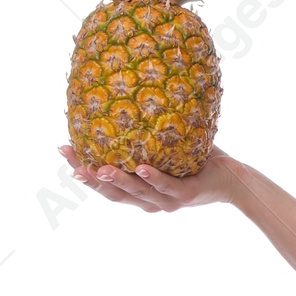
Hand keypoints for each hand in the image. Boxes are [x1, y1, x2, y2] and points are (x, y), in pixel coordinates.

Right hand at [57, 143, 240, 210]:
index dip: (83, 170)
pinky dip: (153, 178)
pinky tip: (140, 168)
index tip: (63, 149)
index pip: (105, 184)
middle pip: (114, 193)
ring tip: (98, 168)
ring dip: (117, 181)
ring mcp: (169, 200)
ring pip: (137, 193)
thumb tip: (120, 95)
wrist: (233, 177)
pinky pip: (168, 186)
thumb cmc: (197, 159)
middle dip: (91, 178)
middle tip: (71, 162)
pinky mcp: (188, 195)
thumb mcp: (165, 146)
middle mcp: (151, 200)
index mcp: (141, 191)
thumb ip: (143, 133)